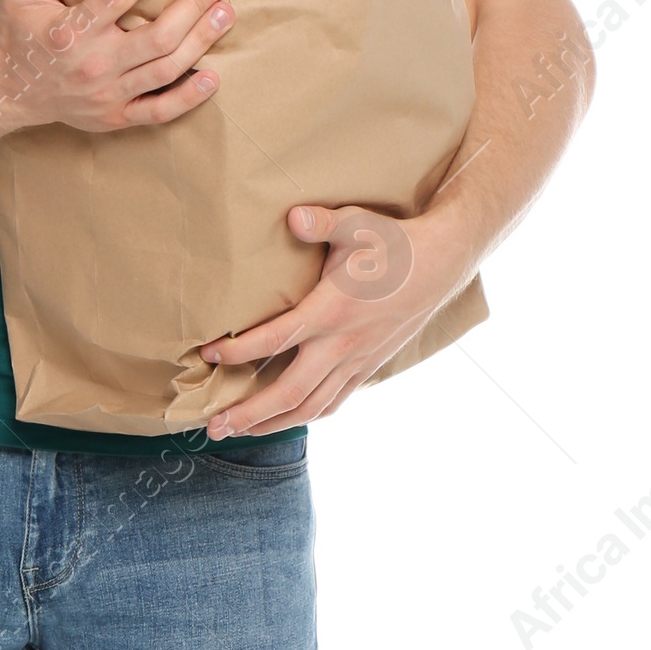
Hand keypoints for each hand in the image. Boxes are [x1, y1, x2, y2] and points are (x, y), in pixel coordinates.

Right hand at [0, 0, 234, 136]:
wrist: (8, 92)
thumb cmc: (17, 35)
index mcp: (70, 31)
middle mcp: (93, 65)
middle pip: (157, 37)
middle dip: (193, 7)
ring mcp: (107, 95)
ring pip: (166, 69)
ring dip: (201, 41)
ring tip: (225, 13)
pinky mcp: (115, 117)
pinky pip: (159, 112)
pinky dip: (189, 97)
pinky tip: (213, 77)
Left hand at [200, 201, 473, 439]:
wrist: (442, 263)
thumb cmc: (394, 242)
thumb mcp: (357, 223)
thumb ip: (322, 223)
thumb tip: (293, 217)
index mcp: (332, 311)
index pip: (276, 340)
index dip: (239, 352)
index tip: (208, 355)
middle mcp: (343, 344)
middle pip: (289, 392)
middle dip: (248, 413)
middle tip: (214, 426)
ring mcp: (357, 361)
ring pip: (311, 407)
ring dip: (273, 424)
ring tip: (239, 432)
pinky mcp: (368, 367)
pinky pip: (333, 402)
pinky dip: (305, 416)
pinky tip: (285, 421)